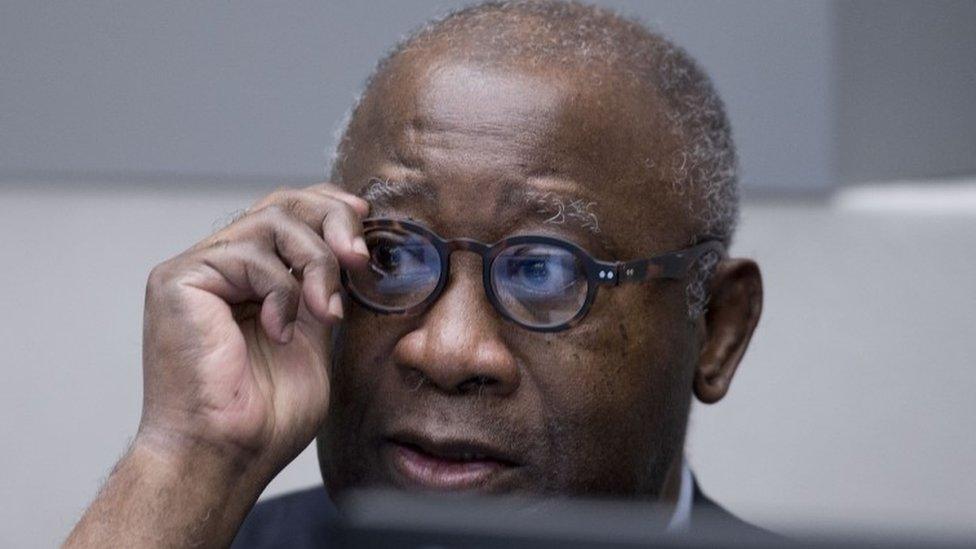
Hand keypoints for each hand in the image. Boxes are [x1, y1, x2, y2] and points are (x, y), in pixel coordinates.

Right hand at [136, 183, 368, 477]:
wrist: (227, 454)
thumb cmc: (266, 415)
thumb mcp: (313, 339)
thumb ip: (321, 291)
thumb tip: (351, 250)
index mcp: (249, 280)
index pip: (289, 215)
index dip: (330, 209)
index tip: (363, 229)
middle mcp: (220, 266)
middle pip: (281, 202)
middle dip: (331, 220)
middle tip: (357, 257)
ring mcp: (197, 270)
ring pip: (272, 221)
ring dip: (315, 262)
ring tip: (323, 310)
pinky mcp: (179, 279)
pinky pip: (248, 254)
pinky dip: (279, 292)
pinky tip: (278, 332)